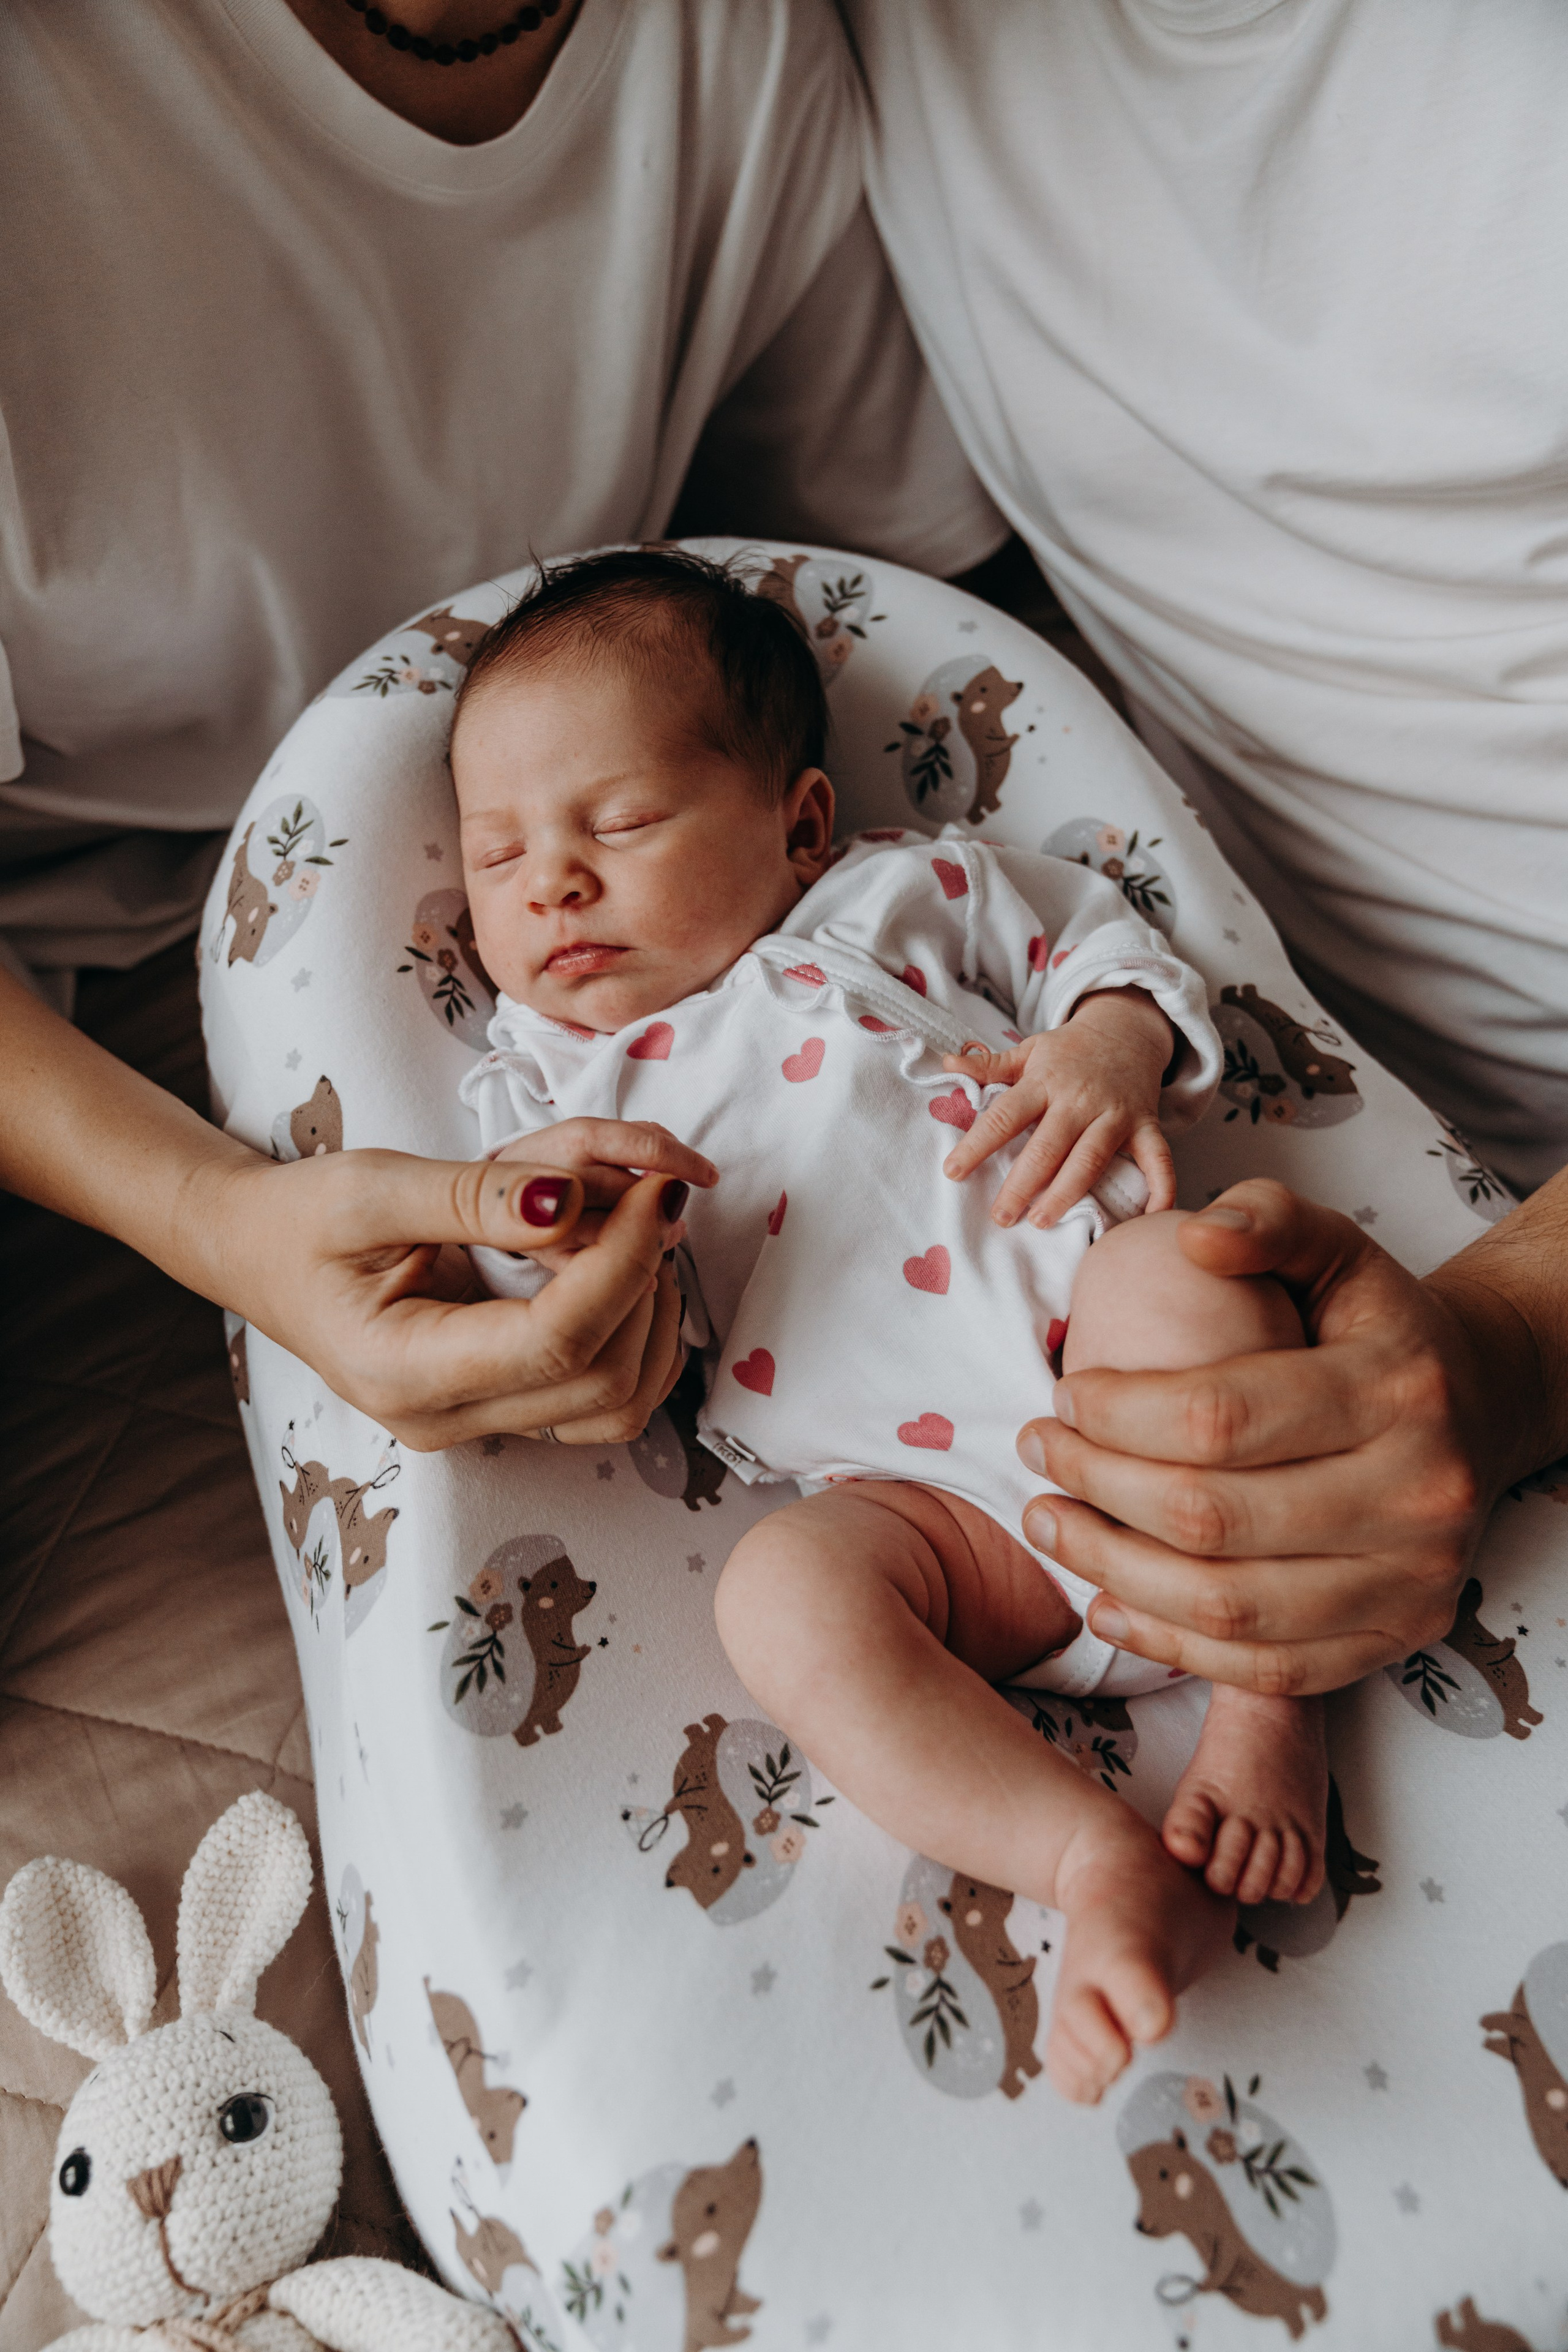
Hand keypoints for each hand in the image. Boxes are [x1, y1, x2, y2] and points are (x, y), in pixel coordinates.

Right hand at [212, 1128, 711, 1450]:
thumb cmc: (303, 1218)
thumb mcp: (372, 1185)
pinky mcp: (503, 1409)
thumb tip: (570, 1201)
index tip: (659, 1188)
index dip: (625, 1262)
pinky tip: (626, 1269)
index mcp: (403, 1371)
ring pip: (621, 1404)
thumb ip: (474, 1196)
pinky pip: (604, 1399)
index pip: (557, 1342)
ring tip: (640, 1232)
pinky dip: (639, 1335)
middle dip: (648, 1284)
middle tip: (652, 1198)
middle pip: (605, 1381)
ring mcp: (478, 1424)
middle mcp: (446, 1418)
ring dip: (655, 1316)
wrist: (261, 1255)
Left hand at [940, 988, 1174, 1225]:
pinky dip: (1160, 1189)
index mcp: (1044, 1081)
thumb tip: (948, 1065)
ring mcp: (1115, 1114)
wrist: (1126, 1029)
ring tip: (1041, 1221)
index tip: (952, 1172)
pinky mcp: (1146, 1126)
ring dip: (1066, 1193)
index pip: (1005, 1115)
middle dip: (1022, 1184)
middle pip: (1047, 1146)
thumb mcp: (1028, 1050)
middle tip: (1001, 1217)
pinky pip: (1157, 1160)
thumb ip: (989, 1065)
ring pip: (1090, 1159)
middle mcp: (1079, 1100)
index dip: (977, 1144)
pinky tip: (1149, 1218)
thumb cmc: (1069, 1050)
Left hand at [1015, 1178, 1543, 1694]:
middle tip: (1035, 1454)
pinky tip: (1107, 1600)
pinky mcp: (1396, 1641)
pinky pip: (1264, 1670)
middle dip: (1096, 1486)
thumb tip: (1194, 1237)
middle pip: (1212, 1517)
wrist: (1477, 1410)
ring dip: (1113, 1570)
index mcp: (1397, 1388)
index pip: (1219, 1415)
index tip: (1062, 1397)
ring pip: (1227, 1606)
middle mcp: (1419, 1494)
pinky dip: (1171, 1646)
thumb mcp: (1337, 1250)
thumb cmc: (1379, 1329)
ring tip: (1048, 1523)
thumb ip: (1268, 1221)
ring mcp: (1412, 1582)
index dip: (1117, 1413)